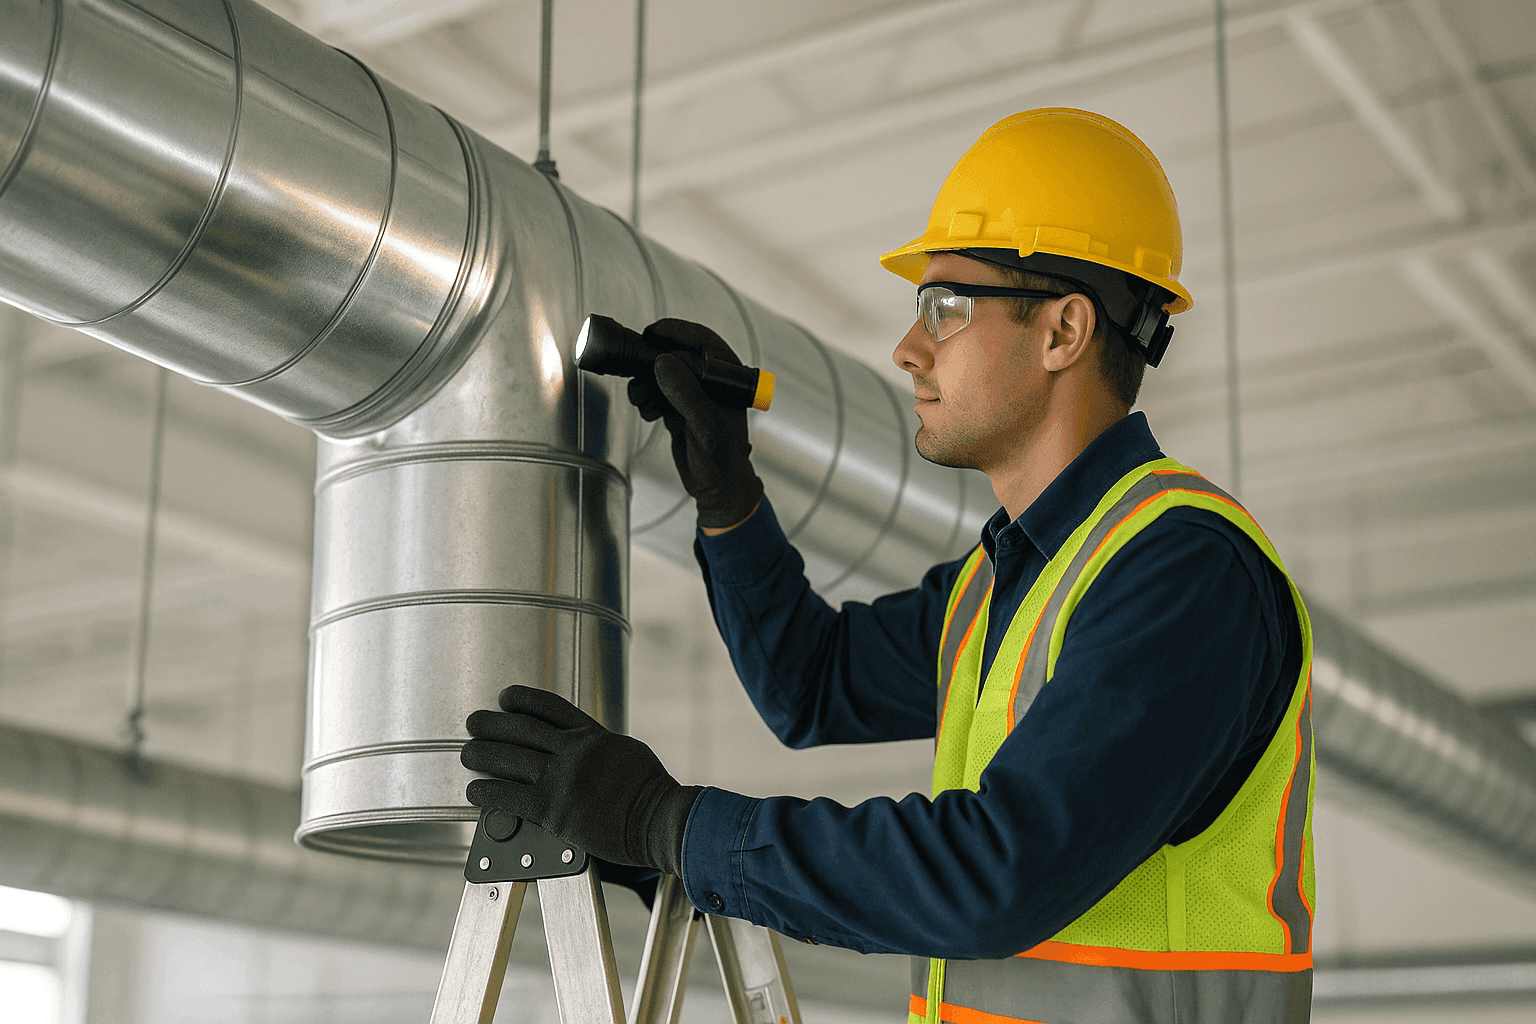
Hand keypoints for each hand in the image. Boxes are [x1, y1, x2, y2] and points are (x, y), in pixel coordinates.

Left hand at [460, 685, 700, 875]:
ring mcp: (563, 778)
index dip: (522, 699)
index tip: (506, 698)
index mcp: (593, 734)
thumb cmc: (652, 793)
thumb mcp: (628, 753)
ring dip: (482, 753)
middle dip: (492, 723)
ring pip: (510, 758)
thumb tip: (584, 745)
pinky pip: (510, 796)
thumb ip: (600, 747)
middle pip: (522, 728)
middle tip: (474, 722)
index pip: (550, 707)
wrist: (661, 819)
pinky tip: (474, 789)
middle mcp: (574, 750)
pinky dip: (487, 791)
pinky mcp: (554, 809)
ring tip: (467, 752)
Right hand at [627, 318, 763, 528]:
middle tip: (636, 372)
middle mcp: (711, 381)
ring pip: (663, 374)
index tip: (651, 333)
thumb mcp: (705, 425)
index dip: (676, 332)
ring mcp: (695, 394)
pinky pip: (657, 392)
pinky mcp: (680, 407)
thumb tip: (663, 362)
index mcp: (728, 377)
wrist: (717, 489)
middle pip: (676, 354)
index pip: (702, 341)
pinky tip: (649, 413)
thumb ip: (686, 393)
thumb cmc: (722, 460)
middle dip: (653, 364)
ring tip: (643, 401)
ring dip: (647, 384)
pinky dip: (648, 399)